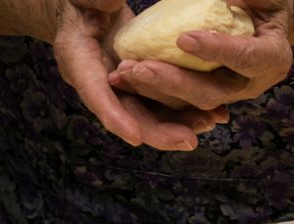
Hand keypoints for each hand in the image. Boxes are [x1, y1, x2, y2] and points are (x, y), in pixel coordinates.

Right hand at [52, 0, 219, 149]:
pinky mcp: (142, 86)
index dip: (115, 117)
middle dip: (159, 132)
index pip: (95, 93)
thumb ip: (97, 0)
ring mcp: (123, 87)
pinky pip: (165, 103)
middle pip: (130, 115)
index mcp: (77, 60)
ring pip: (151, 115)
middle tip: (188, 140)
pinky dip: (188, 111)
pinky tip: (215, 113)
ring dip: (180, 124)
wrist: (90, 10)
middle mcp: (100, 82)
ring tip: (209, 124)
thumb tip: (111, 2)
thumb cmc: (87, 1)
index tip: (135, 136)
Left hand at [108, 0, 293, 112]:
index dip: (216, 51)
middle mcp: (251, 84)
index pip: (246, 57)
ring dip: (157, 90)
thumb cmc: (263, 3)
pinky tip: (128, 79)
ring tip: (127, 72)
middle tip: (141, 67)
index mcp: (272, 57)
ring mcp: (228, 94)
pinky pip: (180, 101)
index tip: (183, 39)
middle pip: (212, 92)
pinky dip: (153, 91)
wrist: (263, 20)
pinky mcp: (208, 95)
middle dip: (174, 82)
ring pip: (191, 102)